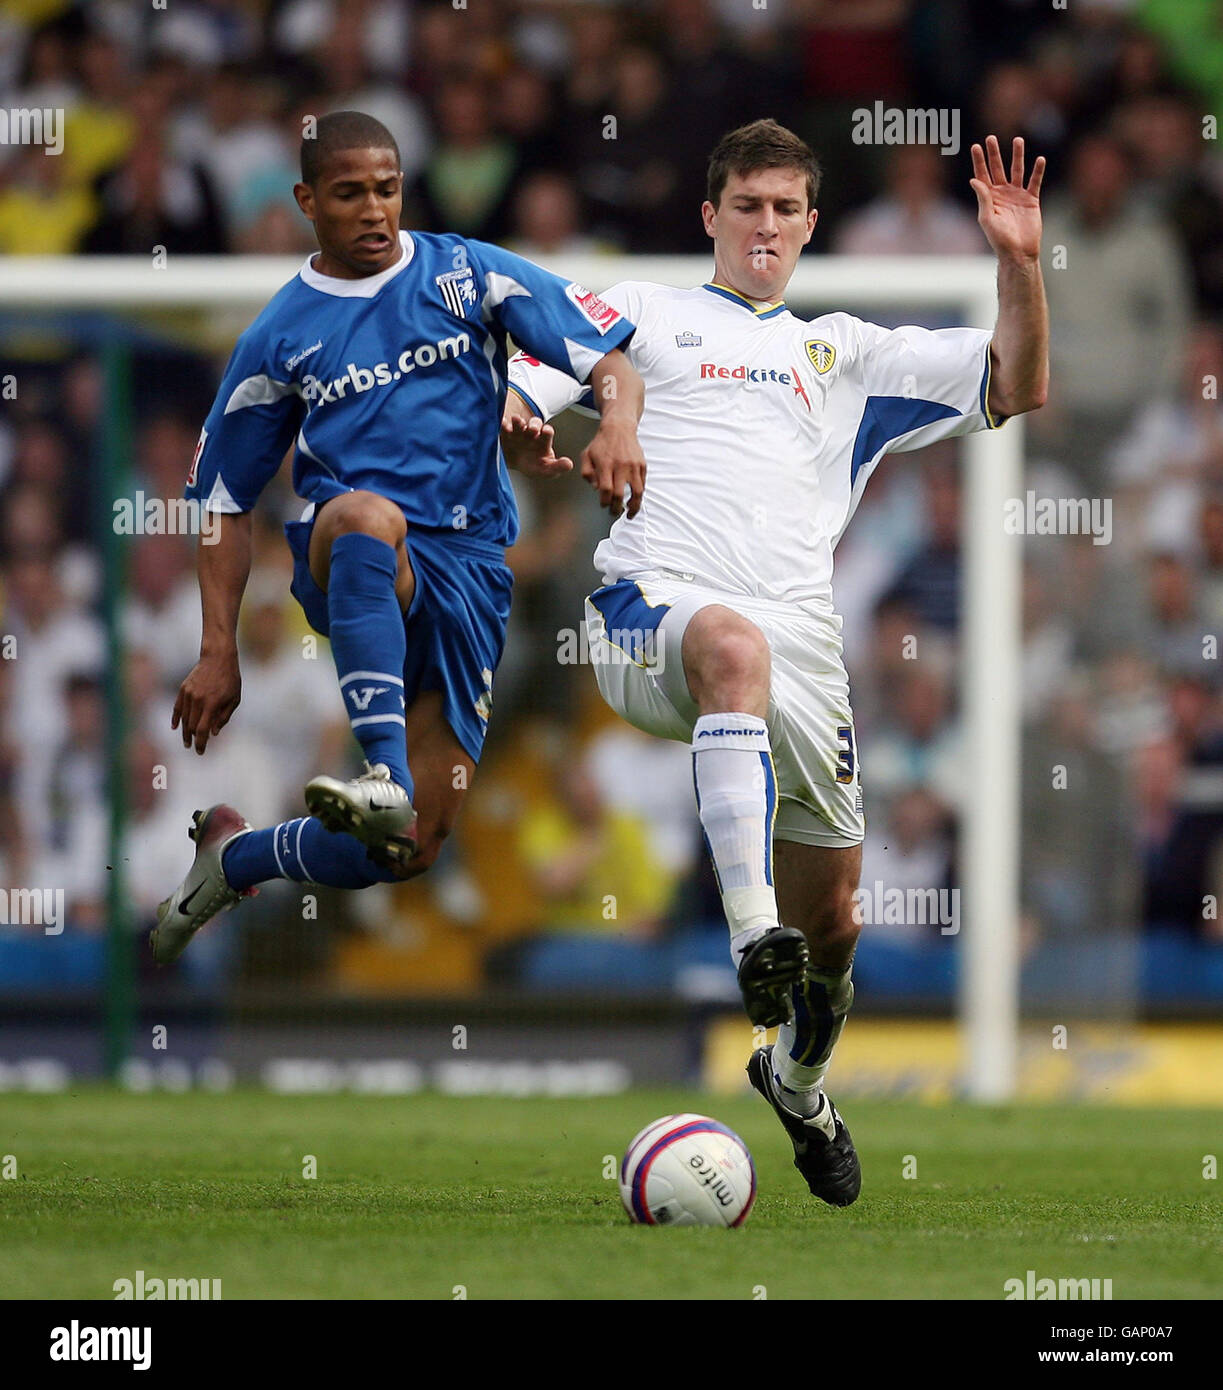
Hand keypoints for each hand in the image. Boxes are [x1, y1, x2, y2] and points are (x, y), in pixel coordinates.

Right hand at [172, 651, 240, 754]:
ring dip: (184, 732)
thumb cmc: (230, 680)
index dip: (201, 743)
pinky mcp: (183, 689)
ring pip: (184, 718)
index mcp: (212, 704)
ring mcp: (189, 694)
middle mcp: (198, 700)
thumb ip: (224, 717)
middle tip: (193, 748)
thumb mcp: (234, 700)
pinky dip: (176, 718)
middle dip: (192, 739)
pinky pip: (177, 707)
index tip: (200, 752)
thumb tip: (213, 733)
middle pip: (191, 726)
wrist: (218, 658)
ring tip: (186, 741)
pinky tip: (175, 727)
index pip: (202, 730)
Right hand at [500, 412, 573, 477]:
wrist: (514, 465)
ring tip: (516, 420)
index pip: (547, 433)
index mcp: (543, 441)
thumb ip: (557, 467)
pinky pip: (503, 426)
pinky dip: (503, 424)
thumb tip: (569, 464)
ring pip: (519, 423)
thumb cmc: (534, 465)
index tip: (546, 431)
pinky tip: (502, 424)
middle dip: (534, 425)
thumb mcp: (546, 470)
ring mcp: (517, 431)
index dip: (547, 431)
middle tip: (531, 429)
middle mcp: (531, 433)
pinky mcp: (504, 433)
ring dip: (518, 421)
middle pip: (534, 425)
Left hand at [580, 417, 646, 518]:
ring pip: (637, 492)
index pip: (605, 489)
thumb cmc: (601, 443)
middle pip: (620, 494)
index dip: (604, 502)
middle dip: (616, 508)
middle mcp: (621, 466)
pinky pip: (642, 484)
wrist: (619, 427)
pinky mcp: (642, 465)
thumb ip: (587, 474)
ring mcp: (634, 466)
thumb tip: (596, 490)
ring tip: (630, 513)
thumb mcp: (586, 456)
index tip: (604, 505)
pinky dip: (638, 495)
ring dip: (634, 506)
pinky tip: (633, 499)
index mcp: (606, 464)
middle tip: (614, 513)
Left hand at [970, 135, 1044, 262]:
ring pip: (1017, 171)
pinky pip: (1035, 182)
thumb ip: (983, 198)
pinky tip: (1040, 159)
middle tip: (991, 138)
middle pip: (998, 169)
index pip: (982, 176)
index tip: (975, 146)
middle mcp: (1002, 194)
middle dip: (994, 154)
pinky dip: (1038, 171)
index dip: (979, 161)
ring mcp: (1017, 195)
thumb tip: (974, 179)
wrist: (1019, 252)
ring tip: (1018, 140)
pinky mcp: (1032, 200)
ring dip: (1017, 156)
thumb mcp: (988, 218)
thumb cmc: (999, 239)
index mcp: (989, 198)